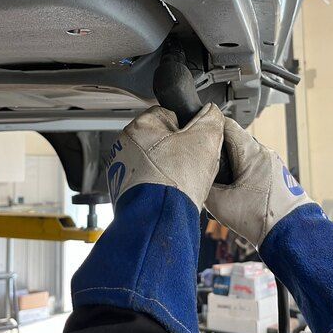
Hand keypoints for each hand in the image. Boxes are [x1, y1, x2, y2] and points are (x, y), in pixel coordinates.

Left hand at [106, 103, 223, 210]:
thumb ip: (211, 119)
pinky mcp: (122, 189)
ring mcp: (121, 168)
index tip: (193, 142)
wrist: (160, 219)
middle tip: (189, 163)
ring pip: (153, 160)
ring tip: (180, 180)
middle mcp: (124, 145)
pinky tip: (170, 191)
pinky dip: (157, 184)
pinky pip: (146, 180)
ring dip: (167, 167)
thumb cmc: (177, 181)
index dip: (186, 128)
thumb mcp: (205, 141)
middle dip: (176, 148)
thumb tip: (212, 112)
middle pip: (160, 138)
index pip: (167, 114)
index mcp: (140, 126)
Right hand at [205, 118, 312, 245]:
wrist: (291, 235)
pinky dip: (241, 174)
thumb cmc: (261, 219)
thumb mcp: (221, 205)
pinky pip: (253, 167)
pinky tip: (234, 192)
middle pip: (233, 141)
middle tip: (203, 163)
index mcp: (252, 152)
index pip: (226, 125)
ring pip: (243, 155)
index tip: (196, 136)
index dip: (208, 127)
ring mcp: (272, 163)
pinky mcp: (276, 176)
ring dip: (229, 165)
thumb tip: (195, 180)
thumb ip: (204, 187)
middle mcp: (264, 152)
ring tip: (218, 181)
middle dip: (217, 150)